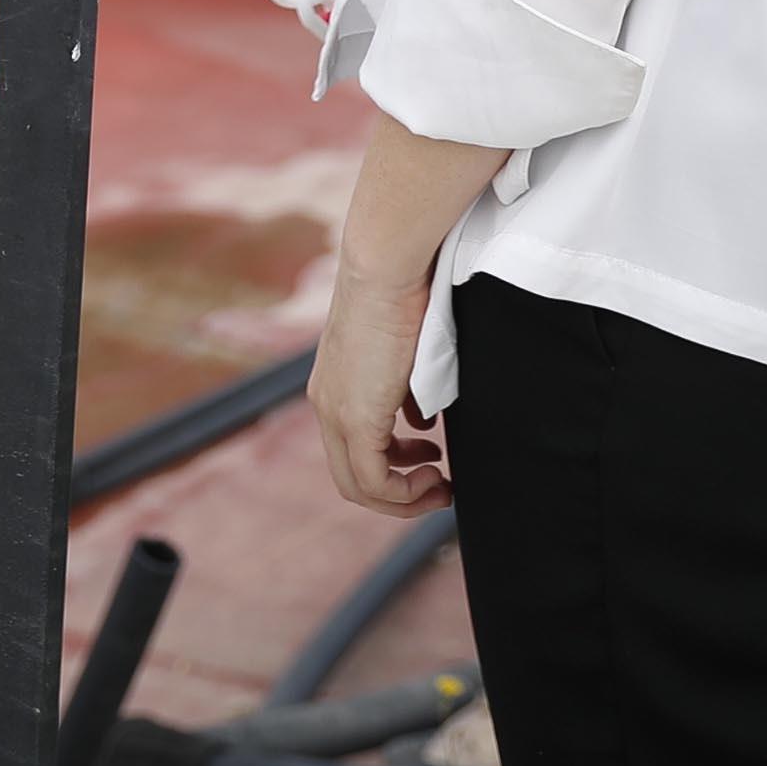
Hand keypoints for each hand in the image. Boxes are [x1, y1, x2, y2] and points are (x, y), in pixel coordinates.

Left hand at [311, 260, 453, 517]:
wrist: (386, 269)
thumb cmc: (405, 297)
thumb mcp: (405, 356)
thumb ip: (408, 393)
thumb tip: (422, 421)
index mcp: (333, 389)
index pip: (351, 452)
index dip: (393, 470)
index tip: (430, 459)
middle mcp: (326, 405)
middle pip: (352, 480)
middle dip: (399, 494)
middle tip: (439, 485)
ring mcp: (335, 412)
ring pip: (360, 487)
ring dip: (405, 496)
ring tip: (440, 482)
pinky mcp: (353, 416)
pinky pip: (373, 480)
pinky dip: (405, 490)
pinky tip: (436, 470)